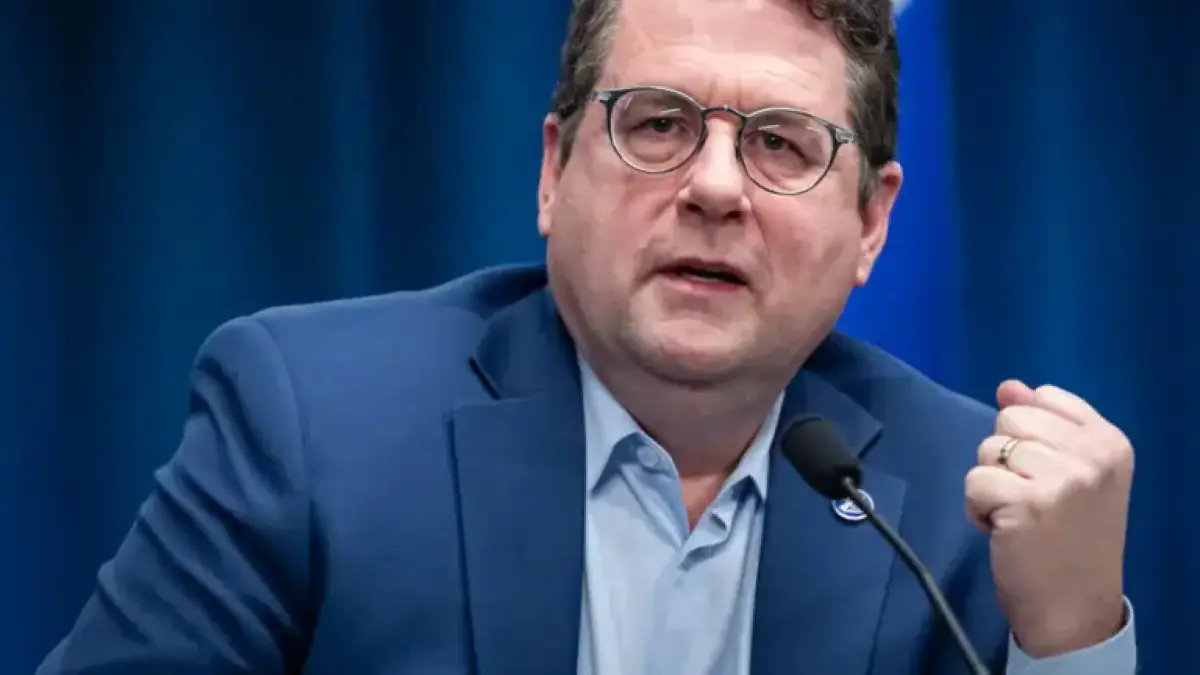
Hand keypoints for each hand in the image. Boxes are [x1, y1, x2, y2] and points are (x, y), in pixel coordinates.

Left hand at [964, 380, 1133, 657]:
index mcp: (1109, 440)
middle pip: (1009, 420)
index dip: (1028, 436)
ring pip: (987, 450)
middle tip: (1031, 499)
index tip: (1048, 475)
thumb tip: (1007, 385)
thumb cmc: (1071, 539)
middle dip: (1005, 459)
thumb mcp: (1070, 473)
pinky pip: (974, 481)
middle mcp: (1092, 454)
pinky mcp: (1026, 502)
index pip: (1042, 397)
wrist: (1075, 608)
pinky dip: (977, 508)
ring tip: (1020, 517)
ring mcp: (1061, 478)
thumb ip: (1041, 423)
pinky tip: (1005, 531)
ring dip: (991, 486)